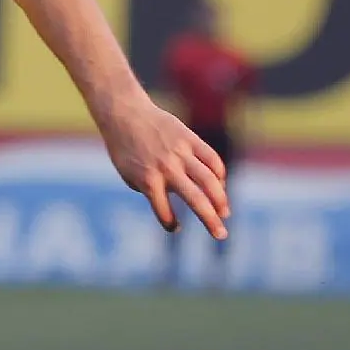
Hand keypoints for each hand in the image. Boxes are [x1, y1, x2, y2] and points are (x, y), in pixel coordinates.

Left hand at [99, 94, 229, 237]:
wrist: (125, 115)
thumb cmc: (125, 149)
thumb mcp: (128, 174)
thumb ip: (149, 190)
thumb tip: (175, 203)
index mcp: (147, 180)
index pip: (163, 210)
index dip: (169, 222)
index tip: (173, 227)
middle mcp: (166, 168)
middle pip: (196, 199)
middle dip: (211, 220)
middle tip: (221, 235)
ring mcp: (180, 153)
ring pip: (209, 180)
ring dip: (221, 200)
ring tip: (224, 213)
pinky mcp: (190, 139)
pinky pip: (212, 159)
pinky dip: (219, 173)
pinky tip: (220, 184)